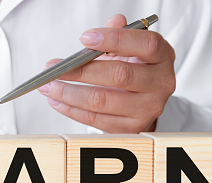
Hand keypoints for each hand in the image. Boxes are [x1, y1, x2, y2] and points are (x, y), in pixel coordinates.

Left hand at [38, 14, 175, 132]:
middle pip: (120, 75)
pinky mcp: (131, 128)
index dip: (115, 40)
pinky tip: (57, 100)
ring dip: (69, 93)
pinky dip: (71, 109)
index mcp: (162, 56)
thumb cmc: (134, 69)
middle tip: (54, 67)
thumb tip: (109, 24)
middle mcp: (161, 83)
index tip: (84, 37)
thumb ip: (119, 34)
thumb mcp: (131, 48)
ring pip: (102, 100)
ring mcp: (147, 109)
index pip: (145, 45)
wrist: (143, 102)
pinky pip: (95, 119)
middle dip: (81, 70)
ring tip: (48, 86)